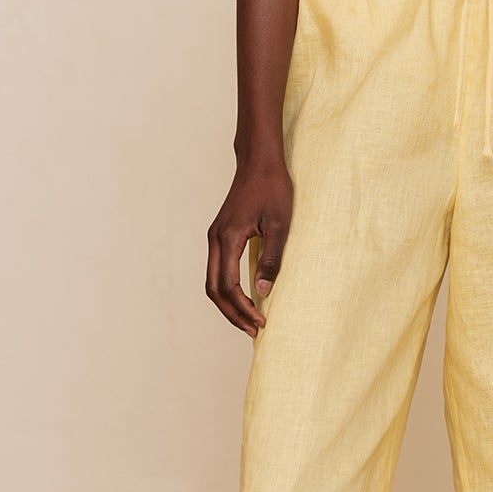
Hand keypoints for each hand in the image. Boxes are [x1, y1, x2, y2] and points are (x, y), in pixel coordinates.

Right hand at [205, 157, 293, 335]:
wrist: (260, 161)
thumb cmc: (273, 188)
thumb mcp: (280, 224)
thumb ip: (271, 259)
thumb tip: (264, 292)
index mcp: (228, 237)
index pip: (227, 285)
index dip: (242, 309)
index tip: (261, 322)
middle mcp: (215, 239)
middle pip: (213, 289)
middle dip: (232, 313)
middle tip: (254, 330)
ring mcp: (215, 236)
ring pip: (211, 281)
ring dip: (227, 303)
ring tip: (249, 319)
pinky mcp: (220, 234)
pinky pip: (217, 269)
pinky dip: (227, 288)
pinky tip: (245, 297)